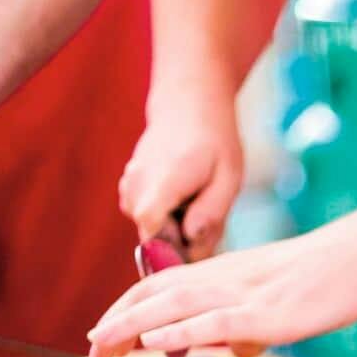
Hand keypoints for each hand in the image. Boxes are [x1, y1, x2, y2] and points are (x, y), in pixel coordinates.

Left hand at [87, 216, 356, 356]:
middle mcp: (228, 278)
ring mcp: (247, 294)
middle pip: (158, 296)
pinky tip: (153, 341)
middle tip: (91, 352)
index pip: (164, 288)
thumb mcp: (287, 302)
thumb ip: (256, 324)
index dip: (129, 309)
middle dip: (119, 322)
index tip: (106, 335)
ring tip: (101, 345)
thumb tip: (240, 350)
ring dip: (132, 326)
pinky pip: (215, 320)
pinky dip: (180, 330)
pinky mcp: (270, 311)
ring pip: (175, 306)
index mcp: (229, 273)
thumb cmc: (335, 276)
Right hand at [119, 83, 245, 260]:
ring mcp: (128, 187)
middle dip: (183, 242)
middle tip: (209, 218)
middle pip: (154, 237)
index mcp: (165, 179)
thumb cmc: (214, 145)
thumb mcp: (228, 178)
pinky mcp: (127, 192)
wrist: (186, 109)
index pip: (150, 224)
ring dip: (178, 230)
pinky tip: (183, 200)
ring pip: (152, 232)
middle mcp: (138, 183)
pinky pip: (148, 222)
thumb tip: (190, 238)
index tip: (194, 243)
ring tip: (198, 203)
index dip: (171, 246)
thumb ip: (211, 212)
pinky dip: (168, 219)